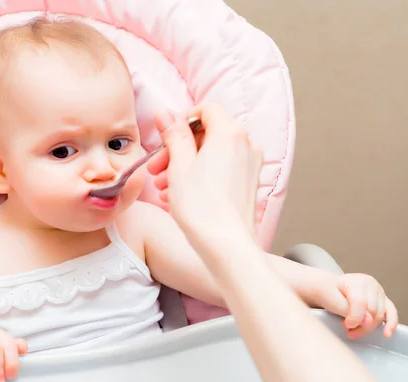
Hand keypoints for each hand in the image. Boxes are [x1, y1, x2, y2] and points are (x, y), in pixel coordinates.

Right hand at [147, 102, 262, 236]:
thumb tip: (164, 112)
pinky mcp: (249, 185)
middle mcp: (246, 145)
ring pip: (212, 155)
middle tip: (157, 169)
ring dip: (185, 165)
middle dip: (179, 148)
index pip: (206, 109)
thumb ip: (173, 135)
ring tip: (163, 187)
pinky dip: (200, 177)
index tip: (166, 139)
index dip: (182, 121)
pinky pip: (221, 171)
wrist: (226, 246)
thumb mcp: (179, 165)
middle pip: (207, 134)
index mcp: (229, 133)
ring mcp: (250, 166)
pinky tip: (178, 196)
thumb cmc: (201, 207)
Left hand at [313, 273, 397, 339]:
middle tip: (347, 329)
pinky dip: (390, 324)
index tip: (346, 326)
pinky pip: (391, 312)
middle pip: (372, 311)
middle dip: (360, 325)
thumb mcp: (332, 301)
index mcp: (357, 281)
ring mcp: (378, 291)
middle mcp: (371, 284)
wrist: (328, 288)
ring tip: (354, 331)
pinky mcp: (383, 299)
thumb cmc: (329, 293)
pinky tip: (387, 334)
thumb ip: (349, 311)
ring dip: (368, 328)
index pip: (361, 303)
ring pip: (380, 315)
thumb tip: (368, 321)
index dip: (354, 317)